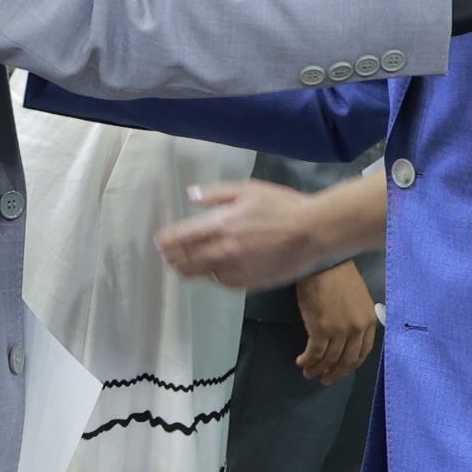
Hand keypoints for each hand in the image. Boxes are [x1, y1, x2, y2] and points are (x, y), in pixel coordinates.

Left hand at [158, 180, 331, 292]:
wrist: (312, 231)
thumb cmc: (281, 205)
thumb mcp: (247, 189)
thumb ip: (216, 194)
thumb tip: (192, 195)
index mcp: (219, 225)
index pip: (181, 238)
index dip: (166, 241)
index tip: (159, 242)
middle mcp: (222, 250)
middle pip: (186, 260)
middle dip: (173, 259)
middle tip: (167, 257)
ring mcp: (235, 269)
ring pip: (203, 274)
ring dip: (190, 271)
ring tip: (182, 268)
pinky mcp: (250, 282)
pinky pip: (223, 282)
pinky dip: (214, 277)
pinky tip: (212, 273)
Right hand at [294, 263, 378, 385]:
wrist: (323, 262)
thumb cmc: (337, 275)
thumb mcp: (356, 298)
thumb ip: (356, 317)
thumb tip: (346, 335)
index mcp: (369, 321)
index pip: (363, 352)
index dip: (351, 365)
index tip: (342, 370)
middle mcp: (357, 329)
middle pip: (347, 360)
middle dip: (335, 373)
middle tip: (325, 379)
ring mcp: (339, 331)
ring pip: (329, 359)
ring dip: (318, 368)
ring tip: (309, 372)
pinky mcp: (320, 330)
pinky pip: (314, 353)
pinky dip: (308, 360)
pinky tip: (301, 361)